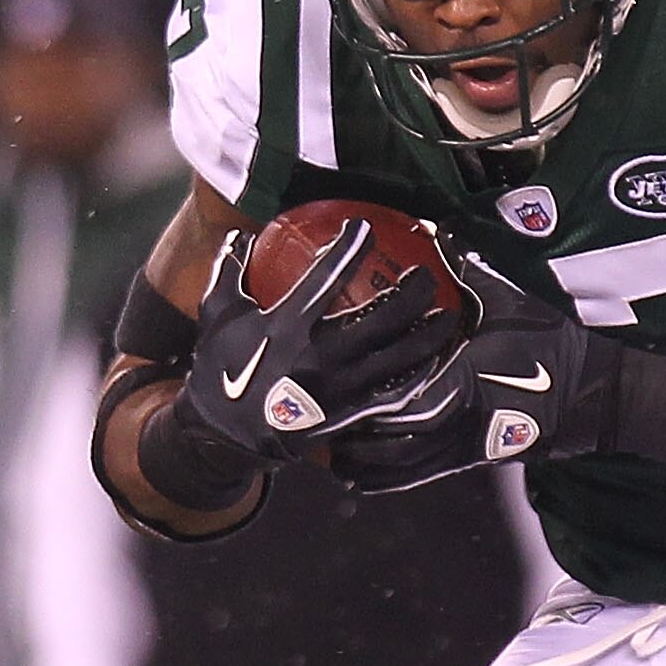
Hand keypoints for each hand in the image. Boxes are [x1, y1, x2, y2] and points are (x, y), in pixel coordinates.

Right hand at [172, 222, 463, 471]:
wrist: (223, 437)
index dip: (351, 246)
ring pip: (399, 357)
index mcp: (287, 326)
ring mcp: (338, 388)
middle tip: (425, 275)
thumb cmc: (219, 372)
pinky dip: (418, 375)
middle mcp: (319, 356)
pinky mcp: (347, 413)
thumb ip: (229, 272)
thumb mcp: (217, 317)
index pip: (328, 276)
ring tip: (448, 315)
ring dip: (429, 334)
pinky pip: (393, 393)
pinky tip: (433, 360)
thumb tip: (240, 235)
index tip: (365, 228)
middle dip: (413, 292)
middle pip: (384, 318)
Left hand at [329, 247, 616, 476]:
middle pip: (389, 447)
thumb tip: (441, 226)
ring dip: (362, 463)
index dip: (364, 407)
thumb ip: (472, 268)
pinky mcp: (470, 462)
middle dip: (351, 439)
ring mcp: (463, 449)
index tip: (330, 396)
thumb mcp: (514, 301)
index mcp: (463, 385)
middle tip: (314, 423)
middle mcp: (457, 425)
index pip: (403, 405)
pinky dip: (384, 478)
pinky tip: (357, 473)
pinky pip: (417, 478)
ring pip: (399, 471)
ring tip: (326, 451)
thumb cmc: (558, 345)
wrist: (599, 395)